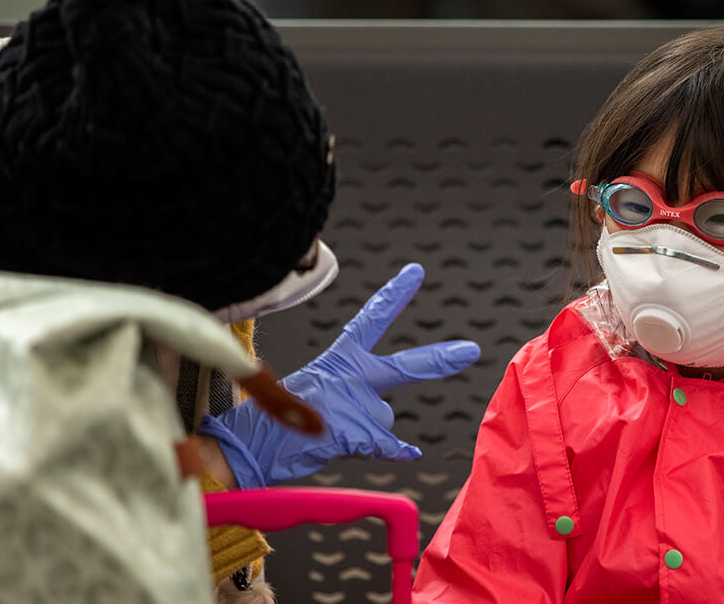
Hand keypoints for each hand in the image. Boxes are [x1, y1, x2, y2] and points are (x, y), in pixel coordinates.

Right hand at [198, 263, 480, 487]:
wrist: (253, 444)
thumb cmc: (280, 419)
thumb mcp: (316, 393)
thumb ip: (355, 399)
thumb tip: (397, 432)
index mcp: (339, 358)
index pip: (371, 319)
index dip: (394, 295)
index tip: (416, 272)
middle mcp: (350, 375)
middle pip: (403, 366)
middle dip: (438, 359)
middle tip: (470, 350)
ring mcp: (353, 403)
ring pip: (384, 419)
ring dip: (366, 430)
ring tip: (329, 433)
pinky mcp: (354, 432)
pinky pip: (387, 444)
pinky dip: (398, 450)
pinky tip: (409, 452)